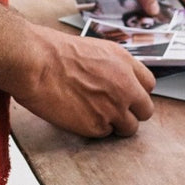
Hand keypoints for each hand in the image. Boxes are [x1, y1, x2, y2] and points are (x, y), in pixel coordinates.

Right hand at [14, 24, 155, 138]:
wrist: (35, 63)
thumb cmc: (52, 51)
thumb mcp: (92, 49)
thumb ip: (110, 67)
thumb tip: (113, 80)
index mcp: (123, 61)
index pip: (148, 84)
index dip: (135, 92)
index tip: (125, 95)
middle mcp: (125, 85)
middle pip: (146, 109)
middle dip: (131, 112)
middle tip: (112, 110)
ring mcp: (114, 107)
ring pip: (130, 127)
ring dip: (115, 124)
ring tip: (93, 115)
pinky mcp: (98, 126)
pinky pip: (105, 134)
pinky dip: (94, 129)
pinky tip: (78, 116)